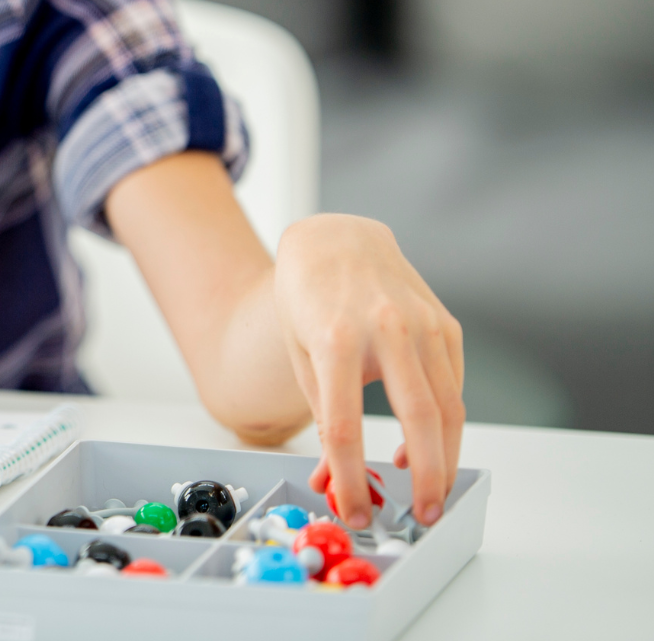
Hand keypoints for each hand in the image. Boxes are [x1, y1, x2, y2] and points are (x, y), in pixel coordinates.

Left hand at [274, 214, 464, 528]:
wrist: (336, 239)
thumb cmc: (308, 298)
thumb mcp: (300, 354)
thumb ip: (322, 414)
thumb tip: (332, 479)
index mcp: (336, 339)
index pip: (345, 426)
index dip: (350, 476)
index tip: (355, 509)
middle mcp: (386, 329)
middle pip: (418, 419)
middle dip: (425, 478)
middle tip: (422, 516)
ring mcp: (423, 323)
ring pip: (449, 407)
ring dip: (444, 457)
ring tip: (429, 492)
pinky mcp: (446, 324)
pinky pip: (455, 384)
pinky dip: (447, 422)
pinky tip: (426, 442)